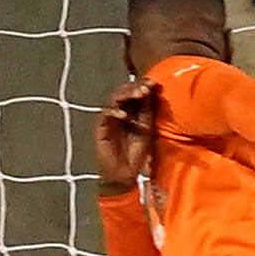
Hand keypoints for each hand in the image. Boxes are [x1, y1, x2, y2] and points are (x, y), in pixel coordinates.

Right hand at [93, 78, 154, 194]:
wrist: (125, 172)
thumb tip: (153, 89)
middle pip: (122, 93)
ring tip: (139, 94)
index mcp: (130, 110)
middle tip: (146, 87)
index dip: (142, 85)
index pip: (133, 92)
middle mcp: (118, 111)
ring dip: (126, 95)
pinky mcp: (100, 128)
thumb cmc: (137, 151)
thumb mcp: (146, 128)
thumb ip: (147, 110)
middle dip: (135, 88)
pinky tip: (123, 115)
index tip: (154, 83)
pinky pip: (105, 116)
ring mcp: (108, 119)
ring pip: (113, 101)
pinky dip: (114, 113)